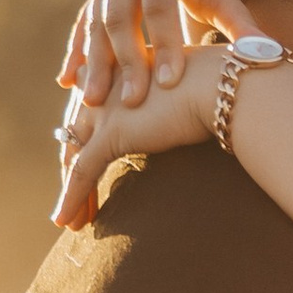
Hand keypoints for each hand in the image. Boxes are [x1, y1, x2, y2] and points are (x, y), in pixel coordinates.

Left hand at [54, 42, 225, 228]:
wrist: (226, 87)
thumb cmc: (222, 88)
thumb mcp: (191, 93)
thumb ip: (176, 103)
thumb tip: (188, 117)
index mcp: (122, 71)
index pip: (93, 109)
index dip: (88, 140)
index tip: (91, 167)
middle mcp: (105, 84)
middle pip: (77, 134)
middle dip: (74, 170)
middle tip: (78, 203)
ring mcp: (105, 108)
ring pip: (76, 156)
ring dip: (73, 192)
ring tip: (72, 222)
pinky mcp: (111, 133)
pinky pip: (82, 171)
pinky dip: (71, 198)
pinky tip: (66, 221)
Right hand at [58, 0, 259, 108]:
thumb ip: (242, 24)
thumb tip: (269, 57)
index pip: (157, 3)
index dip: (162, 44)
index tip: (168, 84)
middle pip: (119, 12)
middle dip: (123, 60)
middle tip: (128, 102)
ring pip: (96, 18)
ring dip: (93, 62)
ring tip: (92, 102)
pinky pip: (85, 19)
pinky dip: (79, 51)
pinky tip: (68, 82)